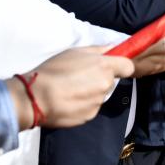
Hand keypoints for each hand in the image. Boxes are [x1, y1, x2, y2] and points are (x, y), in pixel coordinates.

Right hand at [6, 46, 134, 130]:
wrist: (36, 97)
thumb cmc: (54, 70)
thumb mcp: (74, 52)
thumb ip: (97, 50)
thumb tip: (112, 48)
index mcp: (104, 66)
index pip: (128, 67)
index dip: (121, 65)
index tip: (111, 65)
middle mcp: (105, 85)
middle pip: (110, 81)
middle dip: (99, 78)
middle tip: (79, 76)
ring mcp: (98, 102)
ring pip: (99, 94)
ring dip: (89, 92)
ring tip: (69, 89)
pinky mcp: (90, 116)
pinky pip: (90, 107)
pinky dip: (82, 104)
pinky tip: (67, 101)